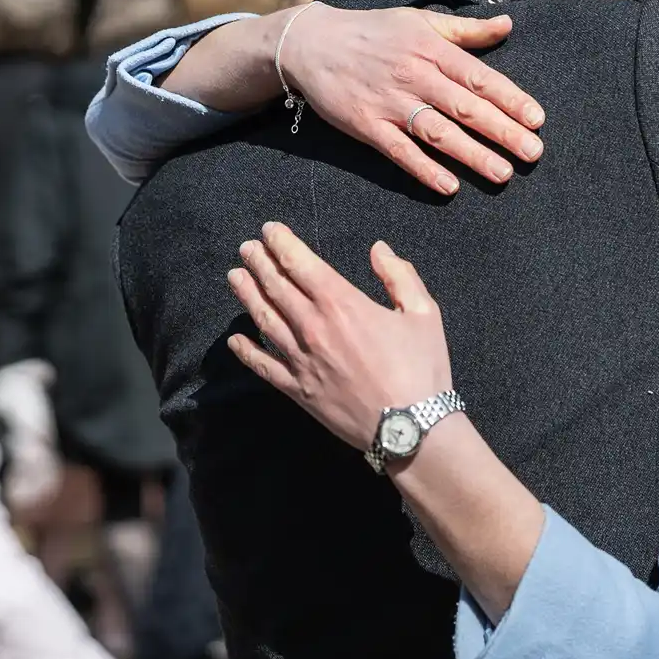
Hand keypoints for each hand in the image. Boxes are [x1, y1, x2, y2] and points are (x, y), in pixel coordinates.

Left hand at [226, 224, 453, 454]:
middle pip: (276, 287)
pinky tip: (235, 339)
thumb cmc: (422, 369)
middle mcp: (314, 328)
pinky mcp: (297, 390)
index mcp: (343, 304)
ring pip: (264, 320)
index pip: (300, 264)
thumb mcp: (424, 313)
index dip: (281, 243)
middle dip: (258, 263)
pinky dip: (246, 351)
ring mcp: (301, 360)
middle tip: (246, 248)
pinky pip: (263, 366)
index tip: (269, 230)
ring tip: (235, 276)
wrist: (410, 428)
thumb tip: (378, 249)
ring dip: (247, 295)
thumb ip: (399, 275)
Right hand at [280, 4, 544, 195]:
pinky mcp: (366, 125)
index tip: (537, 119)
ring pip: (438, 132)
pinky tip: (449, 187)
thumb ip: (466, 30)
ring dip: (472, 154)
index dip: (510, 99)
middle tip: (533, 154)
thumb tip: (508, 25)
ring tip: (502, 174)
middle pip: (465, 108)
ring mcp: (389, 102)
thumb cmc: (373, 32)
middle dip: (503, 132)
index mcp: (431, 49)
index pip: (479, 77)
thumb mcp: (420, 21)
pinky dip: (424, 169)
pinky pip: (399, 151)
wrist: (311, 44)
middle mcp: (414, 76)